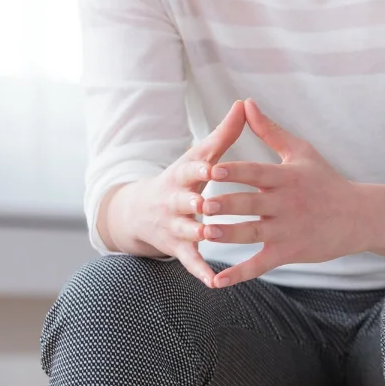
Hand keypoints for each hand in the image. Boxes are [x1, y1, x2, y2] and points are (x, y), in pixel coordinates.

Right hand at [102, 101, 245, 287]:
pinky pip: (190, 261)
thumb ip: (223, 134)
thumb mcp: (198, 155)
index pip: (191, 169)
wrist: (139, 211)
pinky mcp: (178, 248)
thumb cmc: (183, 178)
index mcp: (183, 175)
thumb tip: (245, 103)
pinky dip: (201, 271)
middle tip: (207, 203)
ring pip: (186, 230)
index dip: (201, 168)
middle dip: (194, 202)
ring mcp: (174, 225)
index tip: (213, 166)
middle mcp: (175, 200)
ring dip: (198, 233)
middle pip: (184, 200)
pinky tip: (214, 282)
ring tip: (213, 236)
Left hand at [204, 99, 359, 288]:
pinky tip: (217, 281)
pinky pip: (260, 264)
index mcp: (287, 177)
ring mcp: (287, 230)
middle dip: (227, 204)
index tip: (213, 169)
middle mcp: (286, 204)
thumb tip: (246, 104)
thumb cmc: (327, 181)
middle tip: (203, 203)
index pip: (257, 172)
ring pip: (253, 233)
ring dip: (229, 234)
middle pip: (252, 203)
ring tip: (205, 233)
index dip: (236, 171)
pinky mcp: (289, 252)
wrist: (359, 216)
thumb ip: (270, 130)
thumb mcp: (301, 152)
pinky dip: (239, 274)